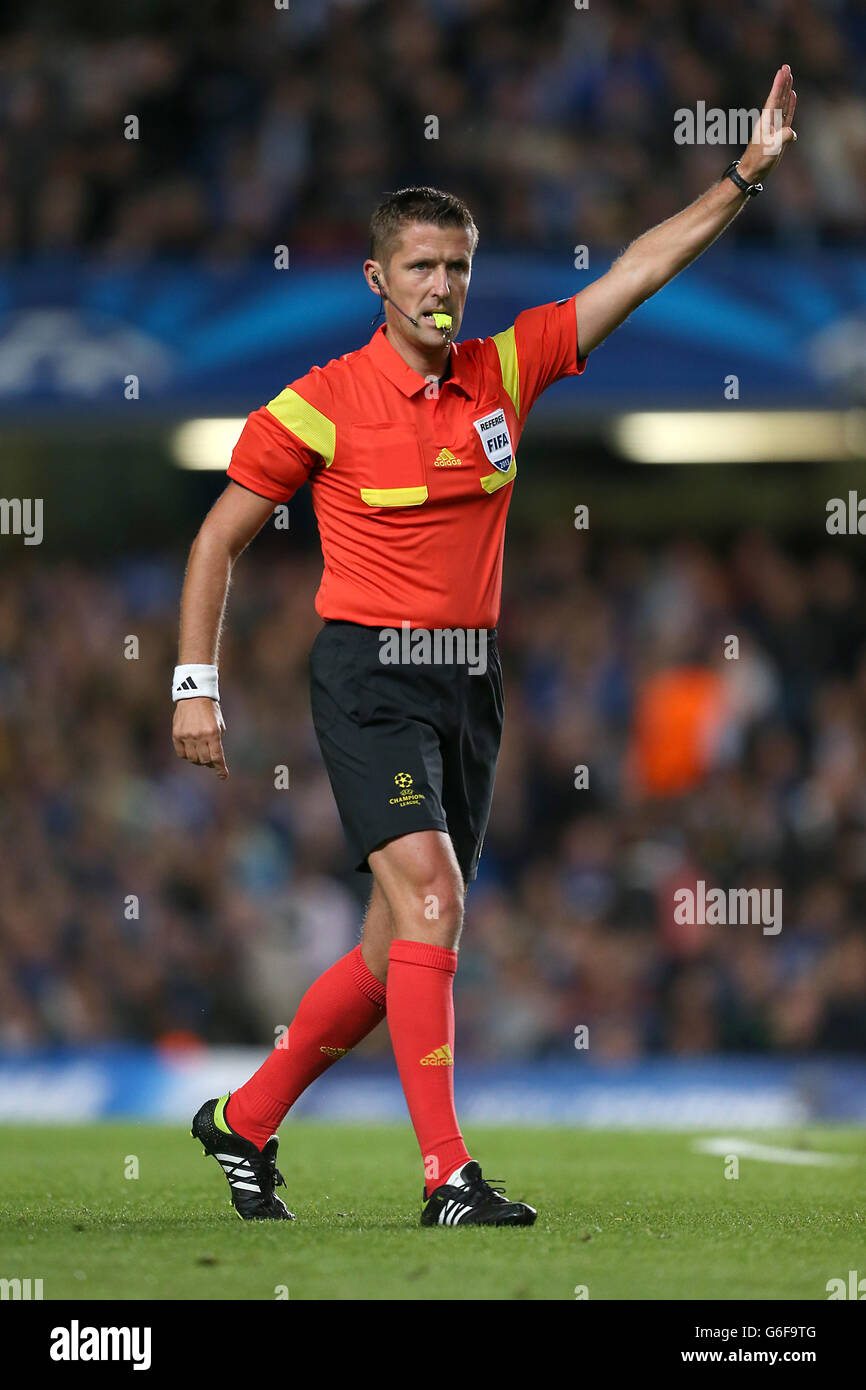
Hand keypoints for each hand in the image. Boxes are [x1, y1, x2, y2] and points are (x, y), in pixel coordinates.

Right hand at [172, 697, 228, 778]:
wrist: (194, 695)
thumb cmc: (210, 710)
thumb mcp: (219, 724)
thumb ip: (217, 741)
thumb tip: (214, 759)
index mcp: (213, 733)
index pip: (217, 757)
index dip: (220, 769)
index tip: (223, 776)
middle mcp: (199, 736)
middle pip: (205, 760)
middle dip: (210, 763)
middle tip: (211, 760)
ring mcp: (186, 736)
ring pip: (192, 758)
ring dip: (198, 760)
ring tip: (201, 754)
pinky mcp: (176, 735)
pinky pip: (181, 753)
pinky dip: (187, 755)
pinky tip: (191, 751)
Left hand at [739, 64, 796, 184]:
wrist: (752, 171)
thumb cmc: (759, 161)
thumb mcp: (771, 149)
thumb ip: (782, 138)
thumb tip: (792, 133)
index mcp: (767, 121)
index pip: (774, 98)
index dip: (779, 84)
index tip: (783, 70)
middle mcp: (770, 120)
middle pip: (779, 96)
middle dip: (783, 82)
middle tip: (786, 66)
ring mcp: (775, 125)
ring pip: (783, 102)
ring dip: (786, 89)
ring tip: (790, 76)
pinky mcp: (779, 132)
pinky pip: (786, 113)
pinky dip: (790, 103)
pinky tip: (792, 96)